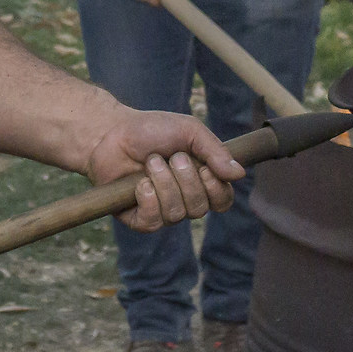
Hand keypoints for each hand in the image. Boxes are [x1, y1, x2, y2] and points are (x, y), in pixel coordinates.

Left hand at [84, 109, 243, 232]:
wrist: (113, 132)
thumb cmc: (153, 130)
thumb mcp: (189, 131)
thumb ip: (215, 151)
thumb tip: (239, 174)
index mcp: (202, 182)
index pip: (223, 200)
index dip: (215, 186)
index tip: (202, 164)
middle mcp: (185, 200)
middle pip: (200, 208)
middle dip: (185, 178)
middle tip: (172, 156)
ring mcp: (162, 212)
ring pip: (176, 213)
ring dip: (163, 183)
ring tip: (151, 163)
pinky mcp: (140, 219)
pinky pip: (154, 221)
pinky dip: (148, 198)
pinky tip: (139, 183)